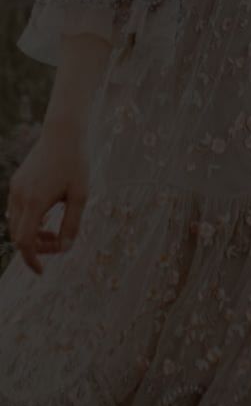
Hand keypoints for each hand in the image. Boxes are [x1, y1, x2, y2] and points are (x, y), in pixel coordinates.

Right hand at [5, 122, 88, 276]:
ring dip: (32, 234)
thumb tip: (65, 247)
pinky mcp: (16, 183)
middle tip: (59, 243)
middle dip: (36, 247)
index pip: (24, 241)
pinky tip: (45, 218)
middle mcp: (20, 196)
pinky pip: (16, 211)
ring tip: (54, 232)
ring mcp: (15, 189)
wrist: (63, 134)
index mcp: (35, 202)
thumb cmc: (76, 164)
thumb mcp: (81, 196)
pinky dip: (28, 221)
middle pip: (19, 235)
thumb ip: (73, 224)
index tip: (41, 271)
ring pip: (15, 224)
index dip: (32, 259)